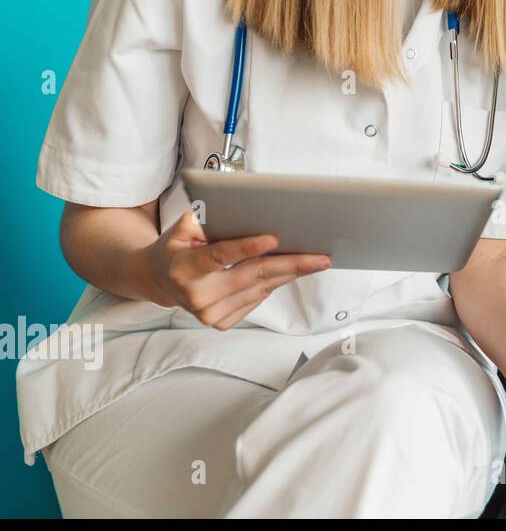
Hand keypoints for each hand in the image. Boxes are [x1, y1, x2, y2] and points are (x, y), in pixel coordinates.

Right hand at [131, 209, 330, 329]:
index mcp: (184, 268)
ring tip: (316, 260)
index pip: (219, 257)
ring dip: (290, 273)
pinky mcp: (221, 322)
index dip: (247, 248)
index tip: (274, 238)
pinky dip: (275, 283)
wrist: (160, 280)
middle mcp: (197, 296)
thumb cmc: (177, 246)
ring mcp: (210, 314)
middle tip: (321, 257)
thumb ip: (206, 219)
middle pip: (252, 276)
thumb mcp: (182, 227)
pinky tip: (288, 271)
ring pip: (261, 288)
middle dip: (291, 265)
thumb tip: (241, 208)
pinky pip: (257, 299)